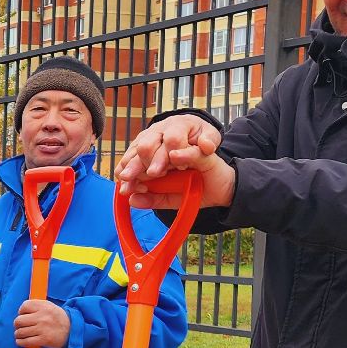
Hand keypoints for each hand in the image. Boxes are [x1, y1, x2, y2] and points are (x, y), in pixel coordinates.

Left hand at [14, 299, 70, 347]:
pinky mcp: (44, 340)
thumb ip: (36, 306)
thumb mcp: (49, 307)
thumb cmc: (57, 318)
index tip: (23, 315)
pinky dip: (21, 342)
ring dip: (18, 335)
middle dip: (17, 325)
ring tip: (20, 335)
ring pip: (20, 332)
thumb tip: (20, 311)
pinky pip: (26, 342)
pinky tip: (21, 341)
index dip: (21, 311)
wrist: (72, 331)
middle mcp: (42, 316)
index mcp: (44, 306)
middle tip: (20, 327)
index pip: (24, 306)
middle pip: (19, 320)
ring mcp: (43, 328)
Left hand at [114, 116, 236, 210]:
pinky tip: (175, 157)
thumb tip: (131, 199)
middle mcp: (170, 151)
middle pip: (150, 150)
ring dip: (159, 159)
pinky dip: (184, 153)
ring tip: (153, 172)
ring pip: (168, 147)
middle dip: (138, 165)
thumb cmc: (195, 192)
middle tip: (130, 178)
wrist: (223, 192)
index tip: (123, 185)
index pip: (141, 160)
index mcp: (160, 159)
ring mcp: (187, 150)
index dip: (130, 171)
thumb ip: (153, 199)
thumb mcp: (170, 199)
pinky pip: (193, 151)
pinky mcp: (204, 153)